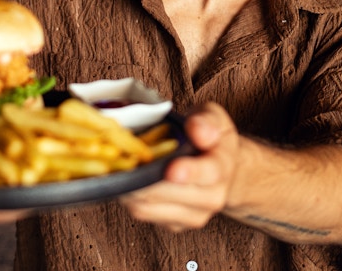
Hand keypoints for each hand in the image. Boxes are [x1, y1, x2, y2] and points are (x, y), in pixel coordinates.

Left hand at [119, 102, 238, 231]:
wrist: (222, 169)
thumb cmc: (211, 139)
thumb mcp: (213, 117)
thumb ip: (206, 121)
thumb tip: (197, 131)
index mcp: (222, 166)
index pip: (209, 172)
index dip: (189, 172)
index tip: (171, 169)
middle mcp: (212, 197)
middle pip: (172, 194)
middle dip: (145, 177)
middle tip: (123, 160)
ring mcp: (194, 215)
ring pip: (151, 207)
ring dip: (130, 188)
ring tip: (119, 167)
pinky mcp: (175, 225)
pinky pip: (144, 214)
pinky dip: (129, 197)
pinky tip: (124, 179)